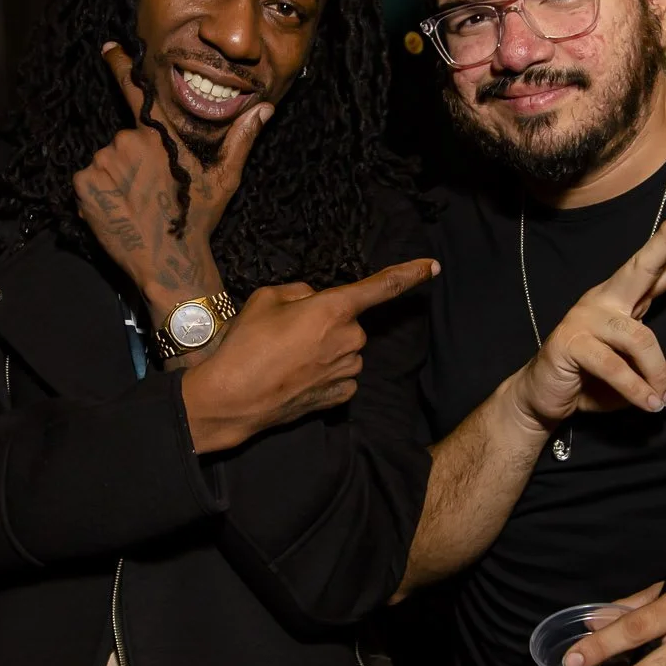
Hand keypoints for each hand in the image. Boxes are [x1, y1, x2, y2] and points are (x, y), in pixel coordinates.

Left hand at [70, 43, 267, 309]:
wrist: (169, 263)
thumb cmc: (198, 220)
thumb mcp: (224, 178)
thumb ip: (241, 138)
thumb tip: (266, 107)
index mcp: (160, 136)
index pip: (136, 90)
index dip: (120, 64)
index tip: (108, 47)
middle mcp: (128, 142)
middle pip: (123, 141)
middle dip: (132, 160)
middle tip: (150, 190)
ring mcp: (104, 163)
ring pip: (106, 161)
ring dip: (115, 178)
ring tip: (136, 204)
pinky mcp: (85, 185)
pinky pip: (88, 181)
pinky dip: (98, 193)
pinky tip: (120, 211)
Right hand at [181, 258, 438, 451]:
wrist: (232, 399)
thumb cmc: (245, 345)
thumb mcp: (265, 298)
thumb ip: (299, 292)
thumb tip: (313, 300)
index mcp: (334, 309)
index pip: (382, 286)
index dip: (409, 273)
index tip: (433, 265)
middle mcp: (349, 339)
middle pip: (349, 321)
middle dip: (325, 321)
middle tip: (287, 331)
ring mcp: (347, 370)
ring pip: (345, 349)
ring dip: (324, 348)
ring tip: (285, 356)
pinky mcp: (340, 396)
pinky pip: (341, 374)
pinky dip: (324, 372)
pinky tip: (296, 376)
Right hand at [506, 200, 665, 431]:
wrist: (543, 400)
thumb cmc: (592, 383)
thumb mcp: (641, 383)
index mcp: (625, 301)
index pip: (661, 269)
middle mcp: (607, 300)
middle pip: (644, 265)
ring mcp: (586, 318)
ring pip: (640, 337)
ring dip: (657, 373)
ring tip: (663, 400)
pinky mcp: (571, 342)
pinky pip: (616, 366)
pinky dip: (636, 390)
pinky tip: (650, 404)